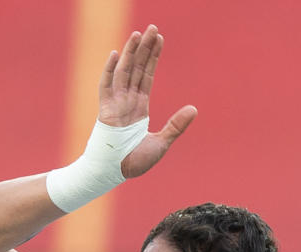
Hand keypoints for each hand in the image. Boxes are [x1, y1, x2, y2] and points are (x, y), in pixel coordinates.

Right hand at [98, 25, 197, 178]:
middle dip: (144, 48)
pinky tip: (116, 54)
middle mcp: (127, 102)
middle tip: (152, 27)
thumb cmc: (134, 162)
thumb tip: (194, 108)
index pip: (147, 76)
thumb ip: (176, 126)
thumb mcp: (162, 142)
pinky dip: (110, 70)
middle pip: (137, 68)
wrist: (116, 174)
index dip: (153, 57)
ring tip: (138, 34)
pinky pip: (107, 86)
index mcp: (139, 108)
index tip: (159, 39)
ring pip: (124, 72)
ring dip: (131, 53)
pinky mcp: (106, 110)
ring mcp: (116, 104)